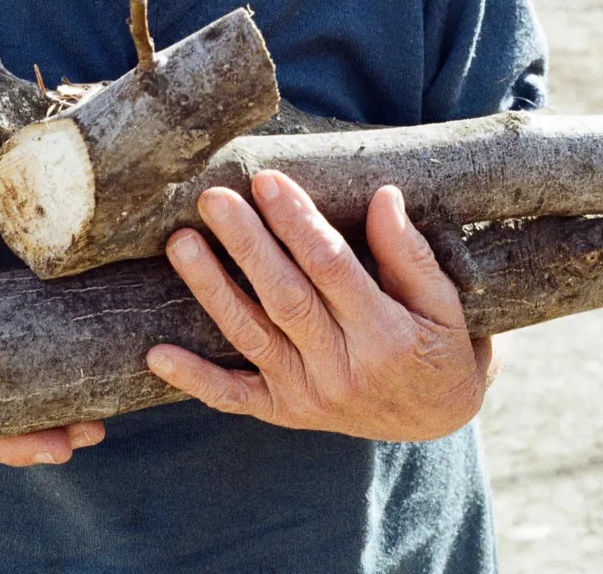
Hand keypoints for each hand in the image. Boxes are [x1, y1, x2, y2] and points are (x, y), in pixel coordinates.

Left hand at [145, 172, 492, 441]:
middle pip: (285, 297)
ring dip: (211, 288)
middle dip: (246, 244)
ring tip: (181, 243)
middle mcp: (343, 370)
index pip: (332, 268)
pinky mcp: (285, 411)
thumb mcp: (446, 303)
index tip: (267, 181)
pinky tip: (157, 353)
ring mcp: (309, 396)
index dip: (297, 223)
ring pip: (251, 335)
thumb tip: (384, 195)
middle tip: (213, 199)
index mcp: (386, 336)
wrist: (437, 420)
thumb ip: (411, 254)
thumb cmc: (442, 348)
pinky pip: (234, 397)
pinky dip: (195, 379)